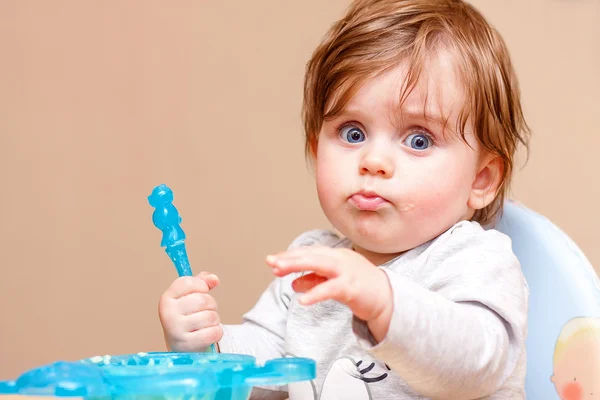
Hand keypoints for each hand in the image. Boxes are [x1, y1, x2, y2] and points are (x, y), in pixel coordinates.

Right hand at [158, 272, 222, 351]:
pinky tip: (208, 334)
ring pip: (211, 316)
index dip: (201, 286)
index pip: (188, 283)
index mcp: (167, 298)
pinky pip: (214, 332)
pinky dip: (217, 332)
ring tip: (205, 324)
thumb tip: (214, 279)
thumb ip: (202, 281)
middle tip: (205, 311)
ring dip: (214, 319)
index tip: (202, 291)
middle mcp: (168, 314)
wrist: (181, 345)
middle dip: (211, 305)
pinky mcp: (187, 345)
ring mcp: (176, 331)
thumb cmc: (188, 316)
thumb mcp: (190, 296)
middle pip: (203, 300)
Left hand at [266, 247, 392, 341]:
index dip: (290, 256)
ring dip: (297, 266)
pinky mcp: (352, 287)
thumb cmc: (361, 287)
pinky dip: (315, 293)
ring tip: (279, 271)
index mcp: (335, 255)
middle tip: (271, 262)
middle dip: (289, 258)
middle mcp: (340, 259)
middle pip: (311, 255)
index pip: (309, 252)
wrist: (388, 299)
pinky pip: (330, 289)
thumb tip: (293, 282)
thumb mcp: (333, 281)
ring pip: (319, 264)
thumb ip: (314, 280)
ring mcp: (347, 271)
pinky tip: (302, 300)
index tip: (273, 260)